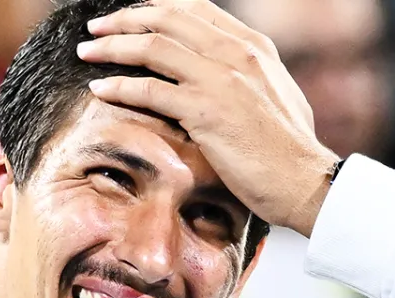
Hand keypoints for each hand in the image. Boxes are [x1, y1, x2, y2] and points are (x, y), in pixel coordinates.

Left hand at [78, 0, 338, 237]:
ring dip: (112, 45)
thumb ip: (252, 76)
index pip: (196, 9)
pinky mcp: (205, 111)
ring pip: (152, 45)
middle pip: (168, 17)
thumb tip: (232, 76)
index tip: (132, 15)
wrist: (307, 182)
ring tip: (87, 50)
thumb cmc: (293, 151)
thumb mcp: (279, 96)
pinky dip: (119, 85)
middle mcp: (237, 54)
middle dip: (125, 18)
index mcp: (255, 47)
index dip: (157, 7)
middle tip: (98, 26)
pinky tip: (99, 88)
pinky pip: (149, 89)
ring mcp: (221, 79)